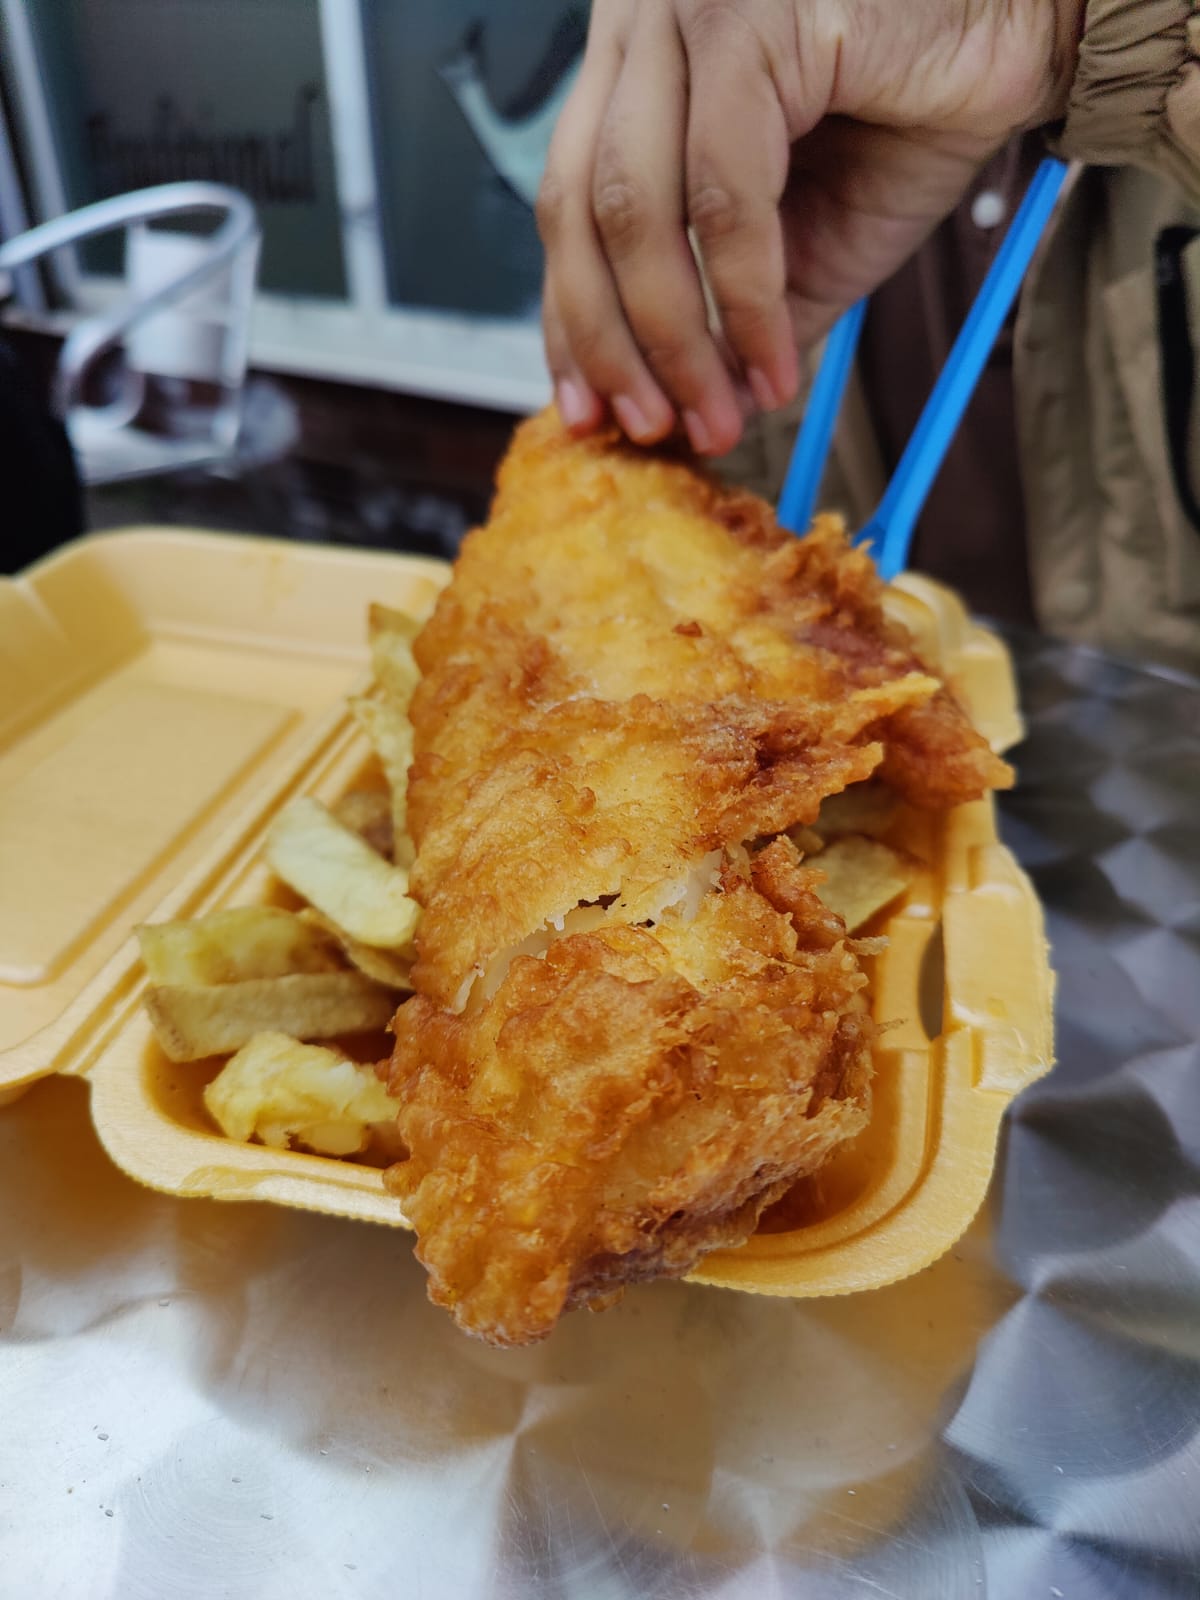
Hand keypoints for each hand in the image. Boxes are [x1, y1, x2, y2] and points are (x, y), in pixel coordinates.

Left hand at [538, 0, 1082, 454]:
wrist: (1035, 28)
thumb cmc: (914, 111)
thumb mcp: (805, 238)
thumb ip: (736, 311)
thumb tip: (694, 405)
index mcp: (636, 58)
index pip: (567, 202)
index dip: (571, 317)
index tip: (584, 409)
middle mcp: (642, 17)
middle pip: (580, 210)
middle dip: (610, 343)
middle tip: (650, 430)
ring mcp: (688, 7)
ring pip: (637, 210)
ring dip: (674, 340)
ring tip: (715, 419)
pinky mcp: (749, 21)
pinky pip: (722, 197)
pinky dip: (744, 301)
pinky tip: (773, 367)